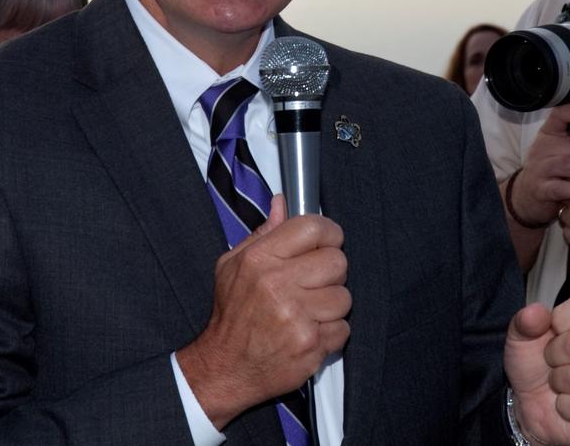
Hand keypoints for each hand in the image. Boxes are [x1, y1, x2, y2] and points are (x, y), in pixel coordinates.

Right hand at [177, 196, 350, 428]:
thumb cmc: (232, 314)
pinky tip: (309, 332)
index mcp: (260, 260)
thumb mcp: (233, 265)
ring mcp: (296, 317)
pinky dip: (331, 332)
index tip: (328, 241)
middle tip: (315, 281)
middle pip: (337, 262)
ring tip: (310, 310)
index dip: (328, 233)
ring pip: (344, 297)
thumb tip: (283, 203)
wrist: (225, 366)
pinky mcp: (310, 345)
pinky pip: (343, 328)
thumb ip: (263, 233)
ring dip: (331, 305)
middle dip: (331, 271)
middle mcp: (278, 285)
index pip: (313, 228)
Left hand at [505, 292, 569, 444]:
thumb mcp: (521, 337)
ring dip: (560, 383)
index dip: (561, 320)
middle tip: (554, 361)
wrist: (532, 404)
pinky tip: (569, 403)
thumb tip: (536, 312)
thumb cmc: (535, 364)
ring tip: (562, 382)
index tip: (552, 330)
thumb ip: (525, 321)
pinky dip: (567, 408)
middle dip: (554, 355)